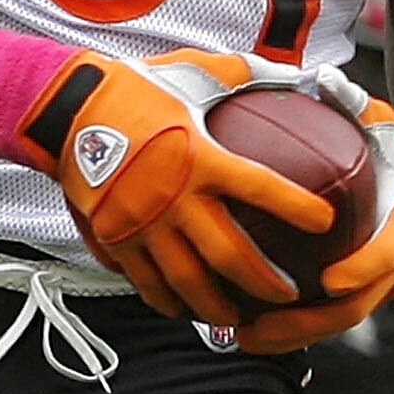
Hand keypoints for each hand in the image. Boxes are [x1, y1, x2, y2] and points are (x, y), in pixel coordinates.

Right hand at [34, 52, 335, 324]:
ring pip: (187, 283)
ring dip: (217, 308)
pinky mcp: (114, 240)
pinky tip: (183, 312)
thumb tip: (291, 72)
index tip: (326, 224)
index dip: (297, 208)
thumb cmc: (135, 89)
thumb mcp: (193, 72)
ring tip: (237, 321)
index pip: (261, 187)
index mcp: (201, 157)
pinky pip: (146, 283)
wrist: (67, 110)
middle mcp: (175, 198)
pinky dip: (168, 302)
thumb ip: (243, 74)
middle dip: (264, 285)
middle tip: (288, 298)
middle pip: (229, 256)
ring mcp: (142, 224)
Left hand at [236, 70, 393, 356]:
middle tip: (257, 328)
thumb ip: (356, 106)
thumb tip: (323, 80)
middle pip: (354, 308)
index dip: (363, 270)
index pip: (387, 254)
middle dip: (308, 325)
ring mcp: (374, 286)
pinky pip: (324, 318)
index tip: (331, 281)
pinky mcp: (355, 297)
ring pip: (336, 322)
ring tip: (242, 338)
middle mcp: (391, 263)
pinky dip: (291, 329)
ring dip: (292, 336)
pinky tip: (246, 328)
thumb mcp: (383, 124)